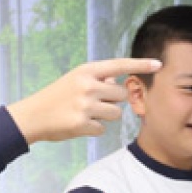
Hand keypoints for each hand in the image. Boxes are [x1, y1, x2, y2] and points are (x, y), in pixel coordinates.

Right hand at [6, 58, 157, 143]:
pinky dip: (94, 128)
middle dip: (113, 100)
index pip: (119, 65)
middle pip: (121, 94)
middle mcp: (87, 85)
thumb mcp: (76, 79)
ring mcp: (85, 105)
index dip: (140, 64)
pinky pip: (103, 128)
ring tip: (86, 113)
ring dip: (106, 116)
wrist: (33, 115)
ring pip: (116, 113)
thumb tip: (120, 80)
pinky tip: (79, 124)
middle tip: (93, 102)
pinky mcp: (82, 124)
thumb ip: (99, 78)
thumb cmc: (57, 96)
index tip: (158, 64)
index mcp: (86, 71)